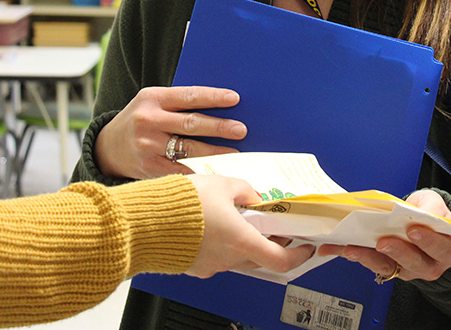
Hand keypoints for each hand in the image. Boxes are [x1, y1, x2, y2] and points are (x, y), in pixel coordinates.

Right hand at [94, 86, 246, 179]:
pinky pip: (181, 170)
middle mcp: (148, 120)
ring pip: (189, 148)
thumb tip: (220, 107)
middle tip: (241, 129)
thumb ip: (178, 104)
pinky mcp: (149, 167)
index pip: (188, 96)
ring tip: (236, 149)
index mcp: (152, 98)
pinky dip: (200, 171)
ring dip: (216, 150)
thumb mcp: (152, 102)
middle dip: (219, 126)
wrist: (108, 147)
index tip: (235, 98)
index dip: (213, 97)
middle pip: (191, 123)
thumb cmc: (141, 120)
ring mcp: (148, 145)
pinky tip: (216, 171)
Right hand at [186, 174, 314, 277]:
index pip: (282, 259)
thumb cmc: (181, 205)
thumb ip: (243, 189)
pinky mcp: (192, 265)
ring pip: (235, 257)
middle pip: (260, 259)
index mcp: (241, 241)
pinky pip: (214, 256)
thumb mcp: (221, 184)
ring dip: (242, 242)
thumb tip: (252, 195)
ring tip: (236, 218)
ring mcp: (209, 265)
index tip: (304, 246)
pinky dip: (219, 244)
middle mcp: (228, 259)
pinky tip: (211, 225)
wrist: (146, 221)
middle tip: (271, 226)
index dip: (298, 254)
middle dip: (269, 243)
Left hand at [319, 189, 450, 281]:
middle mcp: (428, 264)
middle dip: (397, 251)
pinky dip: (351, 253)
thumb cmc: (429, 213)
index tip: (413, 230)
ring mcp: (406, 269)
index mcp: (447, 249)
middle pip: (414, 263)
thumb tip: (423, 213)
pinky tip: (335, 247)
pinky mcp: (386, 267)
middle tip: (382, 242)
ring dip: (368, 257)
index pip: (442, 248)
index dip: (428, 241)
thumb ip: (432, 208)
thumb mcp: (434, 203)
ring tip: (352, 248)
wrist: (420, 221)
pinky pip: (369, 262)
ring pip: (388, 267)